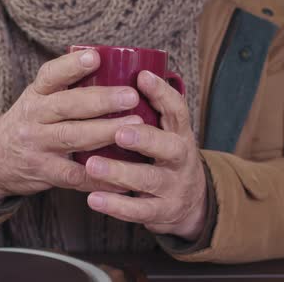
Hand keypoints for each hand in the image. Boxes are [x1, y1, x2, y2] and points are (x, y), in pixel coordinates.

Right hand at [0, 50, 142, 204]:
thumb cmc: (30, 123)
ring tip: (136, 125)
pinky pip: (75, 175)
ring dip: (106, 132)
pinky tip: (123, 171)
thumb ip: (66, 88)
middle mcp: (33, 117)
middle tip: (131, 96)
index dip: (71, 66)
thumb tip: (114, 69)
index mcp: (35, 94)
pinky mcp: (44, 172)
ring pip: (72, 138)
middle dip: (101, 100)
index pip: (50, 75)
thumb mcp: (38, 100)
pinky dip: (100, 174)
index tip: (94, 57)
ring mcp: (37, 146)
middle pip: (67, 106)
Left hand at [84, 70, 206, 240]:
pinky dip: (115, 206)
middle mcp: (180, 158)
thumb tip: (115, 73)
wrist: (191, 204)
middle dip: (145, 138)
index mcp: (179, 133)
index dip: (162, 93)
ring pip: (148, 179)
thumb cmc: (165, 157)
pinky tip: (93, 199)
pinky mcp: (161, 211)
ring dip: (120, 172)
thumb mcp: (166, 133)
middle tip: (119, 132)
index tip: (142, 77)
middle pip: (169, 146)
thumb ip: (148, 112)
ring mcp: (173, 186)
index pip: (177, 109)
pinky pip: (138, 211)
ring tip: (93, 165)